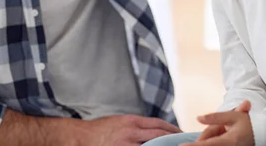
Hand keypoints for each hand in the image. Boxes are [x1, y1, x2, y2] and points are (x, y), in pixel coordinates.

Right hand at [59, 114, 181, 145]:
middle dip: (173, 139)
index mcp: (131, 121)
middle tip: (184, 142)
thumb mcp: (121, 122)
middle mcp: (131, 132)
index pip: (158, 124)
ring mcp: (126, 144)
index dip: (172, 128)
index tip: (181, 132)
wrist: (81, 137)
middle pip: (159, 135)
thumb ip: (137, 126)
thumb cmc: (101, 130)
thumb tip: (155, 131)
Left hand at [181, 100, 253, 145]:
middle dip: (203, 139)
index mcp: (231, 140)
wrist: (260, 133)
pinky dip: (213, 142)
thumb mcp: (232, 116)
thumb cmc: (246, 123)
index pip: (209, 144)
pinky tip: (221, 133)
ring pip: (212, 145)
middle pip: (209, 144)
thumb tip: (198, 118)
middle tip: (209, 130)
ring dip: (209, 139)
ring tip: (222, 130)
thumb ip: (214, 117)